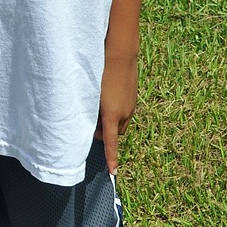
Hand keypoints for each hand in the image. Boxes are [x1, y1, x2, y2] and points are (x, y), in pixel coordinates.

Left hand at [95, 48, 137, 175]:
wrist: (120, 54)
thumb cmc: (101, 73)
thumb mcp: (92, 93)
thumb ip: (92, 110)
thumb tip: (94, 123)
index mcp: (112, 115)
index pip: (111, 142)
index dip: (111, 158)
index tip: (113, 172)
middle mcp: (124, 114)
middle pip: (114, 132)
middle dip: (104, 131)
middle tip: (92, 118)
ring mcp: (131, 106)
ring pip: (120, 122)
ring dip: (111, 121)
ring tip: (99, 104)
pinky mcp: (133, 99)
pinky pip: (125, 111)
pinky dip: (117, 111)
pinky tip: (109, 95)